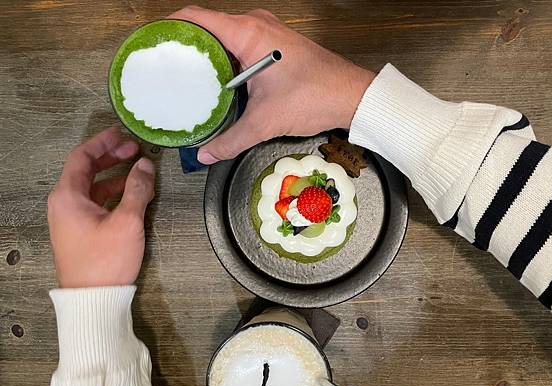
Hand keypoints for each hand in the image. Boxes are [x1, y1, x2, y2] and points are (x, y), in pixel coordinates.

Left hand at [48, 127, 154, 287]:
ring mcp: (71, 219)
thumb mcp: (127, 221)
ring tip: (137, 170)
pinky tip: (130, 194)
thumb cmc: (104, 262)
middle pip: (86, 170)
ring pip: (93, 187)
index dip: (103, 143)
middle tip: (133, 149)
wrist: (93, 299)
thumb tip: (145, 166)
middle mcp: (65, 204)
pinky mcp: (81, 231)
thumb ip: (137, 189)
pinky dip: (112, 193)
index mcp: (68, 196)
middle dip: (111, 157)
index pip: (82, 157)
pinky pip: (96, 202)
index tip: (121, 134)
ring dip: (114, 175)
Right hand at [169, 6, 374, 163]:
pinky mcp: (276, 47)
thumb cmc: (316, 96)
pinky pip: (240, 47)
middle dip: (184, 45)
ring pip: (225, 39)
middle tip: (163, 67)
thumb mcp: (265, 121)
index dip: (169, 26)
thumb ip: (230, 139)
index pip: (195, 17)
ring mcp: (268, 35)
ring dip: (206, 55)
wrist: (352, 97)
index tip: (151, 42)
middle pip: (207, 27)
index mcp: (248, 33)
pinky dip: (225, 61)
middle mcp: (256, 26)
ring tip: (184, 77)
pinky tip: (216, 82)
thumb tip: (205, 153)